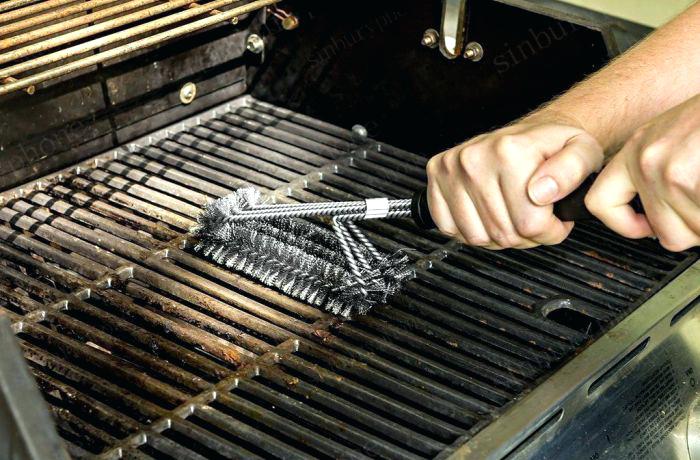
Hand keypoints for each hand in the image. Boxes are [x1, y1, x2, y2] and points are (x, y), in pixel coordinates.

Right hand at [426, 113, 603, 248]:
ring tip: (512, 216)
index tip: (554, 217)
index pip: (529, 224)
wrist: (530, 133)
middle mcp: (474, 158)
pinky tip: (487, 214)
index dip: (550, 230)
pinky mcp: (436, 176)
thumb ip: (572, 171)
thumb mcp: (583, 152)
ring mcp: (451, 168)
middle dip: (525, 236)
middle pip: (503, 234)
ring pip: (477, 237)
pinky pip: (449, 228)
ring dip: (498, 237)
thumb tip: (542, 192)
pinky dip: (470, 230)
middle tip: (534, 216)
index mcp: (509, 152)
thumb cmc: (554, 147)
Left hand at [586, 95, 699, 250]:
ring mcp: (672, 174)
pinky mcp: (693, 182)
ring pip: (694, 232)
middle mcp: (647, 163)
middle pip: (666, 233)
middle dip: (693, 229)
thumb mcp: (673, 138)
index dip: (624, 225)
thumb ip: (657, 173)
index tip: (645, 226)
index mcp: (635, 151)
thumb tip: (655, 220)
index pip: (600, 203)